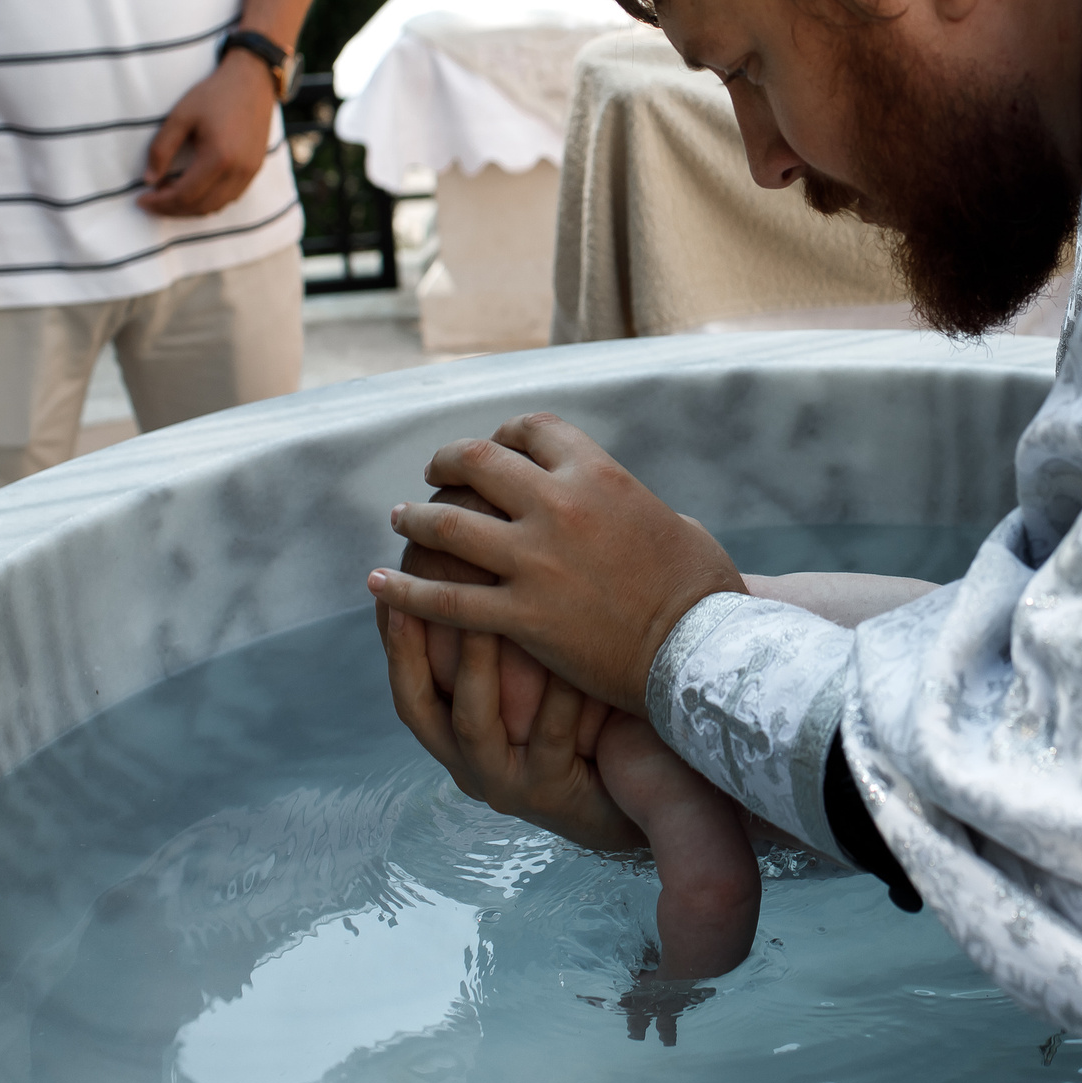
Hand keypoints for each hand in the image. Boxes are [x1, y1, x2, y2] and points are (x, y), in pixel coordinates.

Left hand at [137, 50, 276, 215]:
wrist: (252, 81)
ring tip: (169, 195)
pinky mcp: (255, 170)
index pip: (184, 195)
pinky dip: (208, 200)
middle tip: (151, 201)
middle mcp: (238, 171)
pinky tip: (192, 188)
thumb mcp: (180, 116)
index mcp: (218, 157)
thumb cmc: (214, 95)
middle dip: (172, 209)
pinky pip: (229, 197)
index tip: (140, 199)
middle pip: (201, 207)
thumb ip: (161, 149)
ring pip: (216, 207)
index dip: (160, 203)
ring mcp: (250, 172)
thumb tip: (148, 180)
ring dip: (190, 208)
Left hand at [367, 415, 746, 717]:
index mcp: (599, 474)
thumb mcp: (678, 524)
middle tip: (433, 475)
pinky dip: (404, 591)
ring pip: (448, 525)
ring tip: (399, 521)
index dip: (506, 435)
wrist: (698, 652)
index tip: (496, 450)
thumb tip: (625, 509)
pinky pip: (445, 599)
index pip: (532, 429)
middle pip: (478, 461)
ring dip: (415, 519)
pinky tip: (379, 585)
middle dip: (447, 462)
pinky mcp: (520, 616)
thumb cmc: (702, 591)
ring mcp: (534, 561)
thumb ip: (635, 508)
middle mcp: (559, 506)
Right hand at [379, 606, 646, 851]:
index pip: (410, 684)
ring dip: (473, 666)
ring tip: (480, 615)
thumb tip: (481, 566)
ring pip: (475, 724)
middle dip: (410, 652)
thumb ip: (509, 644)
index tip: (383, 583)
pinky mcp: (550, 794)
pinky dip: (555, 693)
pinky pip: (550, 737)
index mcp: (459, 740)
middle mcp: (472, 765)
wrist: (644, 792)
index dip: (392, 639)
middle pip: (419, 708)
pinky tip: (569, 651)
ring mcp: (508, 784)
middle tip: (410, 595)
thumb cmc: (590, 728)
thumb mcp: (538, 689)